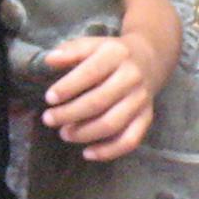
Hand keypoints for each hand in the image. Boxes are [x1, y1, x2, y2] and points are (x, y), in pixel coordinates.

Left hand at [39, 33, 155, 160]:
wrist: (149, 59)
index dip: (68, 88)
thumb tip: (50, 60)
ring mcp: (141, 100)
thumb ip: (72, 51)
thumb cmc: (111, 54)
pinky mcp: (146, 117)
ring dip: (84, 134)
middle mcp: (132, 77)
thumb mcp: (93, 45)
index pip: (90, 73)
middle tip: (49, 119)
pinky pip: (130, 140)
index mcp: (116, 55)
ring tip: (64, 134)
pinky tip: (88, 153)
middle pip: (99, 102)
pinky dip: (109, 151)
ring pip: (112, 124)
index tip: (49, 98)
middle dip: (70, 114)